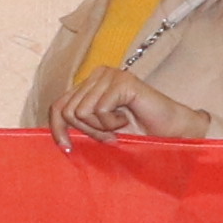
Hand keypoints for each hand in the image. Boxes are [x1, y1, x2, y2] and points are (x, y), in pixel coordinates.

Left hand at [59, 63, 207, 138]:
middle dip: (88, 132)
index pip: (59, 105)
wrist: (170, 132)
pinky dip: (112, 123)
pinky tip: (127, 118)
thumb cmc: (138, 131)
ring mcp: (110, 75)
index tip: (67, 148)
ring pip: (82, 111)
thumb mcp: (101, 130)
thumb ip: (80, 124)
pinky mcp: (122, 81)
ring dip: (101, 128)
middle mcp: (98, 74)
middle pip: (69, 111)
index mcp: (90, 84)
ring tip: (120, 126)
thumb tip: (52, 134)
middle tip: (110, 136)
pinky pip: (100, 109)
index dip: (57, 128)